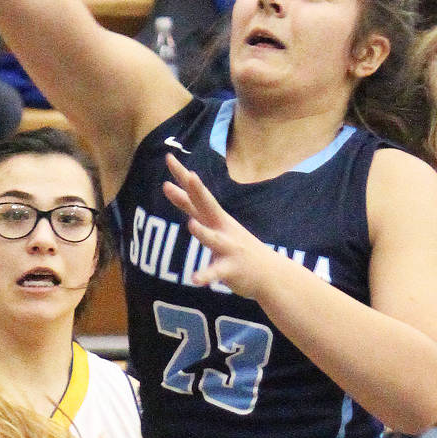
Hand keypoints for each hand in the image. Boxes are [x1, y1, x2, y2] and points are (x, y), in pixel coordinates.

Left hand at [162, 153, 274, 300]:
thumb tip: (166, 187)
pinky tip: (194, 279)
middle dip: (198, 191)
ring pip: (213, 239)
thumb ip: (191, 208)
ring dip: (203, 232)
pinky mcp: (231, 269)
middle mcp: (222, 228)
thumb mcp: (214, 224)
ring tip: (191, 225)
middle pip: (207, 206)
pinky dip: (205, 276)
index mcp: (216, 218)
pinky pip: (216, 272)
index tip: (169, 157)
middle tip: (189, 175)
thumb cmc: (236, 247)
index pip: (195, 194)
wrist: (270, 274)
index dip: (182, 177)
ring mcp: (228, 248)